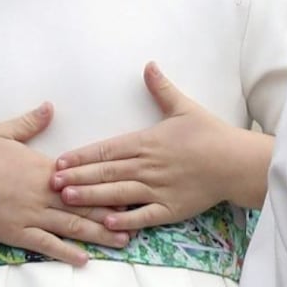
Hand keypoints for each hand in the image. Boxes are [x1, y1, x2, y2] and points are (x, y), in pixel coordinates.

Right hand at [0, 103, 130, 265]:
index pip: (84, 177)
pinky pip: (47, 245)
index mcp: (44, 169)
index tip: (131, 185)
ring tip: (123, 241)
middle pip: (85, 204)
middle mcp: (44, 194)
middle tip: (140, 218)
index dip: (108, 183)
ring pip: (72, 227)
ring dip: (99, 234)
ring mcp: (32, 215)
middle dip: (113, 212)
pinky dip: (66, 252)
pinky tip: (84, 260)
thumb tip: (50, 106)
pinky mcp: (18, 234)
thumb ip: (30, 121)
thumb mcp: (3, 132)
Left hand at [51, 63, 270, 230]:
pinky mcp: (170, 208)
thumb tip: (149, 65)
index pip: (107, 149)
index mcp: (147, 141)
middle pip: (106, 172)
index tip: (60, 160)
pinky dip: (125, 220)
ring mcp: (158, 189)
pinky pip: (143, 216)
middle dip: (77, 177)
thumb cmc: (209, 133)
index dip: (81, 155)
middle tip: (50, 182)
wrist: (235, 161)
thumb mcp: (184, 107)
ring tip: (67, 199)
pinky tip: (106, 222)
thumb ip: (162, 89)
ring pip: (118, 193)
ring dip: (91, 196)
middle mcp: (148, 166)